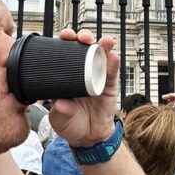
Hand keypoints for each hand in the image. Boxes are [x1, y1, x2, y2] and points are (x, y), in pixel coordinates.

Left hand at [49, 29, 118, 147]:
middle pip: (83, 49)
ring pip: (100, 56)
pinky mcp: (109, 85)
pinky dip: (114, 63)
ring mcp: (96, 77)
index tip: (64, 36)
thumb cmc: (71, 124)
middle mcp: (81, 72)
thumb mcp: (60, 118)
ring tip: (104, 41)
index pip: (64, 53)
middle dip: (83, 38)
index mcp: (65, 75)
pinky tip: (114, 56)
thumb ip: (61, 111)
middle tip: (82, 37)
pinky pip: (112, 72)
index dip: (65, 41)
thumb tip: (60, 104)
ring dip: (103, 46)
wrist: (88, 137)